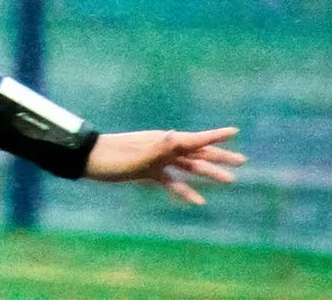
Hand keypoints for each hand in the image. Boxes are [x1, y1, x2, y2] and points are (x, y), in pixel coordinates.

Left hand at [84, 126, 245, 204]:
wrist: (89, 160)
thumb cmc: (112, 157)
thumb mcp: (137, 155)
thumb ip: (159, 148)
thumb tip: (177, 136)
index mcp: (164, 141)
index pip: (196, 138)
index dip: (216, 136)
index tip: (235, 131)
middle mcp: (164, 147)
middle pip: (197, 153)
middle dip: (220, 157)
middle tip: (242, 161)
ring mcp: (157, 159)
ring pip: (188, 167)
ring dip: (208, 174)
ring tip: (229, 181)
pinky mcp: (148, 171)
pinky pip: (172, 181)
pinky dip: (186, 190)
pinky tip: (198, 201)